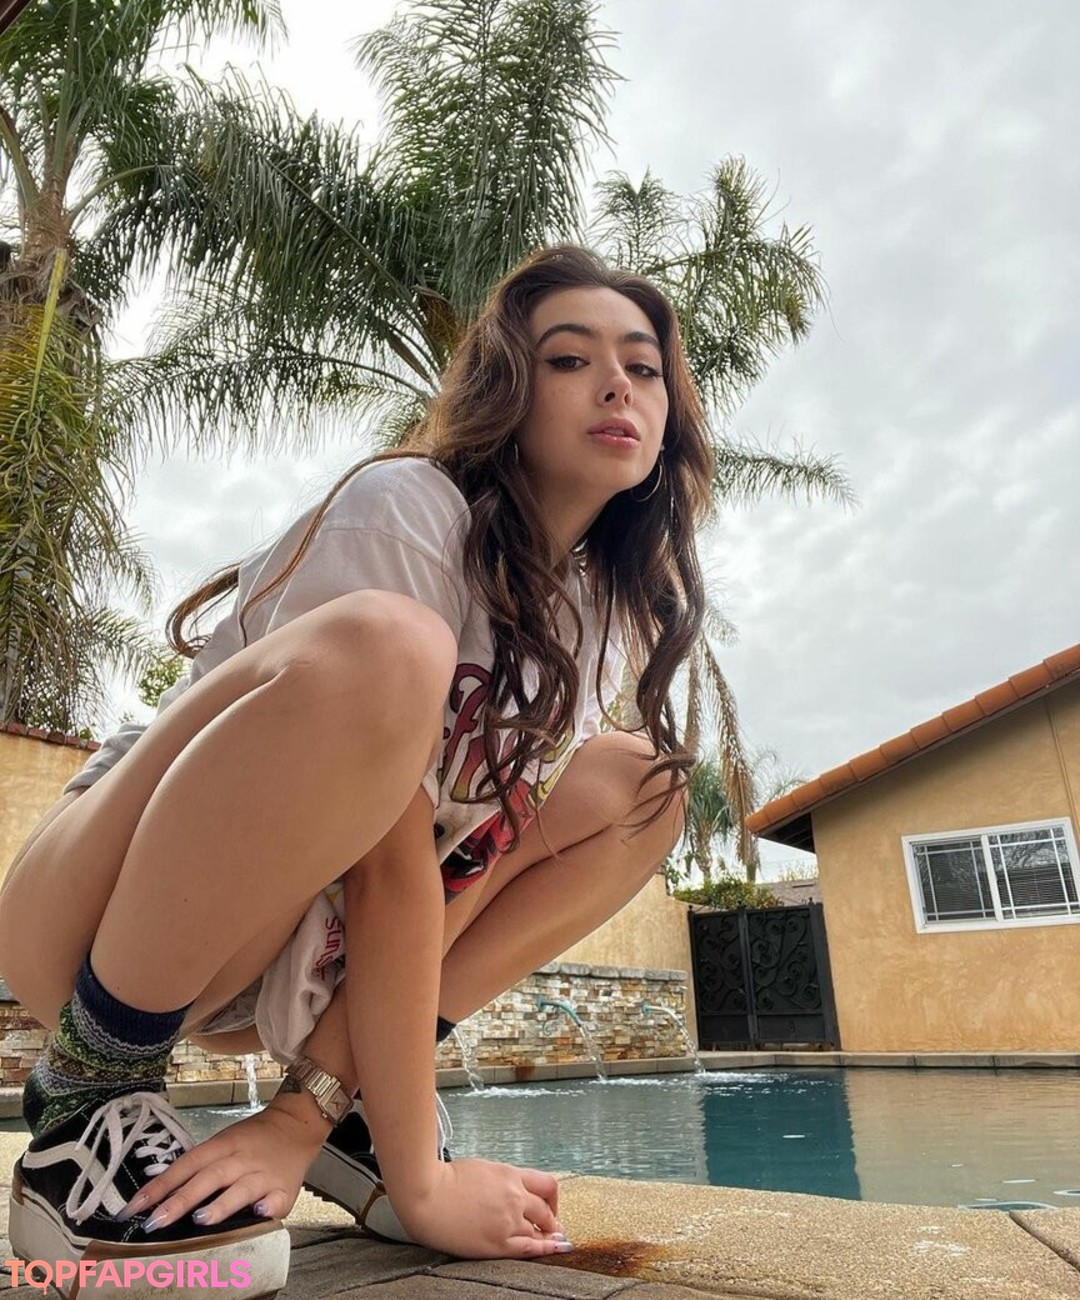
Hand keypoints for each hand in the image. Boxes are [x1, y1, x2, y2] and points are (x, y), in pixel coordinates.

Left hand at [119, 1096, 328, 1230]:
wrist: (297, 1125)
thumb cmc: (253, 1140)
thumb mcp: (223, 1142)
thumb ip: (197, 1166)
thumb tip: (157, 1193)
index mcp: (223, 1145)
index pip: (186, 1164)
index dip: (160, 1186)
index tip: (133, 1208)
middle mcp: (242, 1158)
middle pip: (209, 1177)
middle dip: (181, 1199)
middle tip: (156, 1221)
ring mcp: (264, 1173)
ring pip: (242, 1188)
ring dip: (222, 1204)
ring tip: (200, 1219)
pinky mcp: (286, 1188)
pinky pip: (278, 1199)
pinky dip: (269, 1207)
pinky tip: (260, 1214)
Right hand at [395, 1157, 570, 1258]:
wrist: (426, 1195)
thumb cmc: (445, 1179)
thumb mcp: (481, 1168)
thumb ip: (501, 1180)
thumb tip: (511, 1189)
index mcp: (509, 1174)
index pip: (546, 1185)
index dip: (552, 1198)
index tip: (550, 1205)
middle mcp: (514, 1196)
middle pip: (546, 1210)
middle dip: (551, 1220)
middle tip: (552, 1227)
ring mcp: (507, 1220)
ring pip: (540, 1231)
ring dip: (547, 1236)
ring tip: (551, 1240)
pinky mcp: (497, 1242)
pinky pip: (529, 1248)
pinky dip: (545, 1248)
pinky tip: (556, 1249)